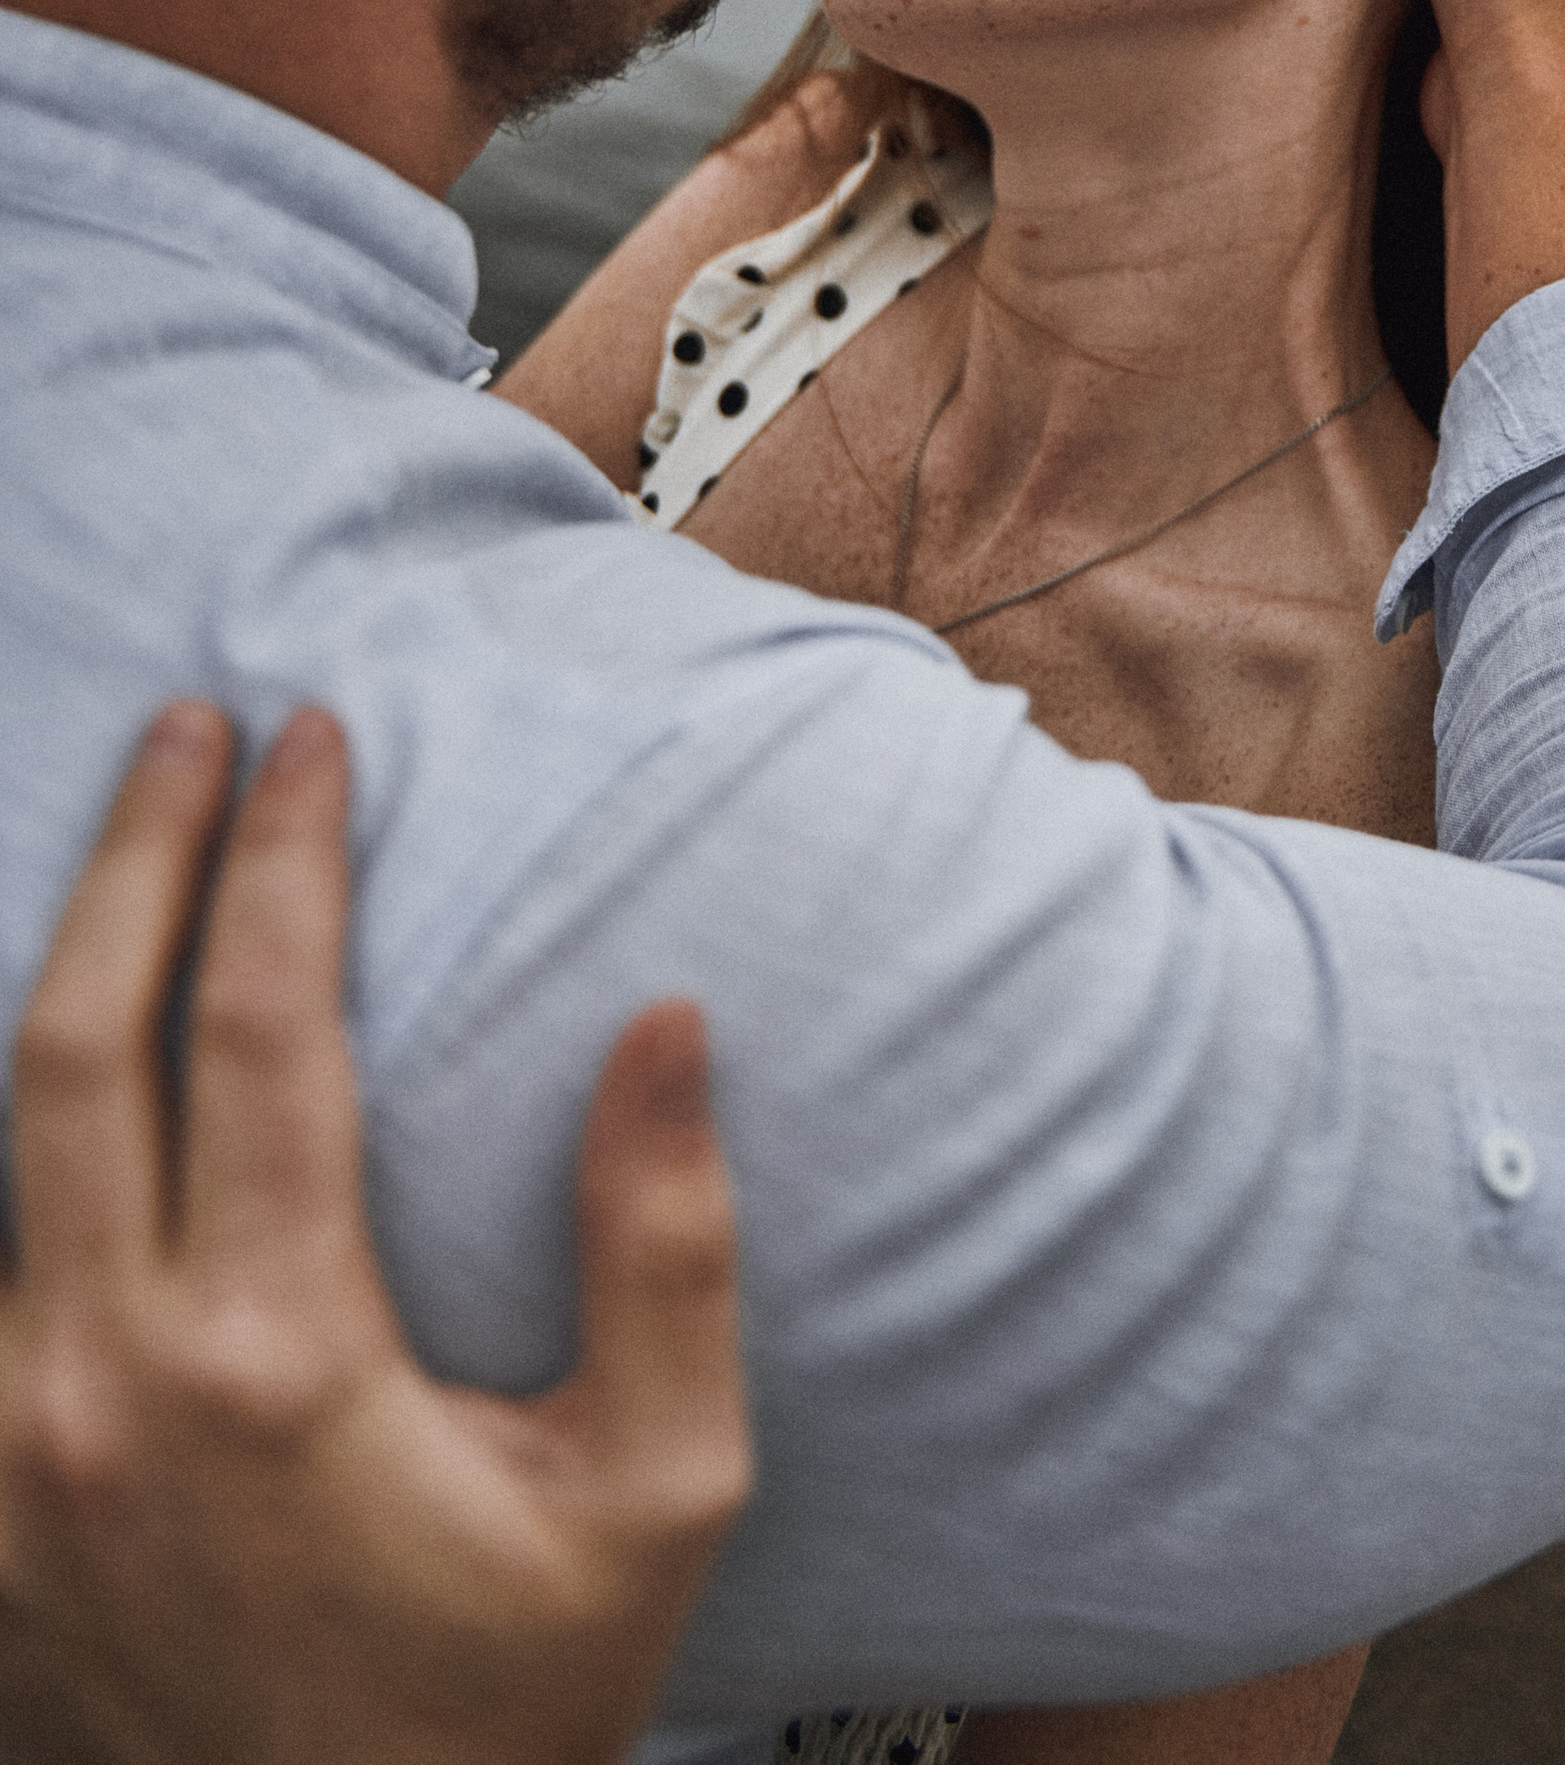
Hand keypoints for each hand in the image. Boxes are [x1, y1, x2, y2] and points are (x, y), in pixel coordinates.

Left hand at [0, 703, 749, 1764]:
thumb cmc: (506, 1710)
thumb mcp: (652, 1500)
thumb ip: (664, 1251)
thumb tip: (664, 1024)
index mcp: (272, 1356)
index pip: (261, 1022)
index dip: (285, 855)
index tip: (315, 740)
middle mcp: (99, 1384)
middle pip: (72, 1039)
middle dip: (133, 854)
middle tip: (187, 734)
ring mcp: (8, 1449)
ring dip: (59, 974)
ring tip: (123, 858)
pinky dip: (24, 1140)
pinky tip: (79, 1076)